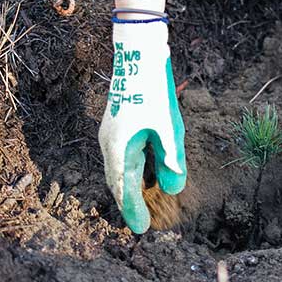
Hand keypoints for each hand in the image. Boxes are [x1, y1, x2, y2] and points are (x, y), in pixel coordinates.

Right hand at [99, 14, 185, 232]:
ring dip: (131, 186)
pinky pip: (122, 156)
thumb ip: (171, 159)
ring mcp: (110, 134)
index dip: (134, 210)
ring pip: (120, 169)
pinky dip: (132, 170)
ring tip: (143, 203)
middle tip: (142, 222)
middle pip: (119, 181)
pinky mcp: (116, 125)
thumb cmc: (153, 90)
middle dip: (131, 202)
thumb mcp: (169, 127)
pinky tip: (145, 172)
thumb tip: (173, 188)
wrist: (137, 52)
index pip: (125, 189)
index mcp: (119, 148)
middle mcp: (109, 144)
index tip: (142, 229)